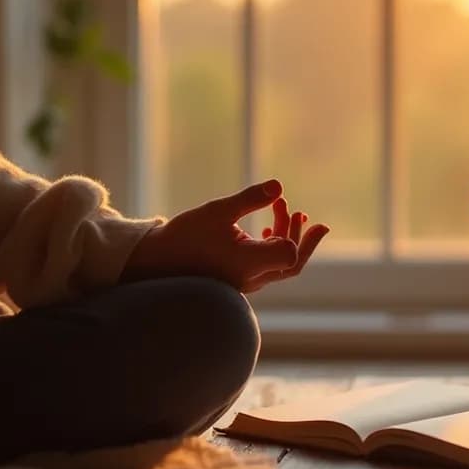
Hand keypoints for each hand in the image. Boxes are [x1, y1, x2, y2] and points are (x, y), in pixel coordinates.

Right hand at [120, 180, 328, 292]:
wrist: (153, 265)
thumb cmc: (183, 237)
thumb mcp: (217, 212)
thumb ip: (249, 199)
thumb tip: (278, 185)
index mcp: (248, 263)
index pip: (290, 254)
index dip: (297, 233)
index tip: (291, 208)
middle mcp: (250, 278)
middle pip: (292, 264)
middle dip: (305, 240)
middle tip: (315, 221)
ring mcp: (244, 283)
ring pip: (280, 267)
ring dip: (288, 240)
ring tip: (291, 213)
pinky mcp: (237, 281)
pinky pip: (266, 269)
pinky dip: (274, 249)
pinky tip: (268, 229)